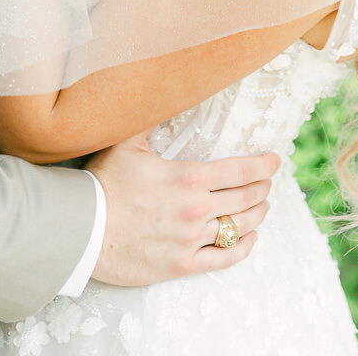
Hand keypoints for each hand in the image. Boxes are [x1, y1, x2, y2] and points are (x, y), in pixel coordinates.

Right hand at [87, 133, 278, 284]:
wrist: (82, 229)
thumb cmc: (102, 183)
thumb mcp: (127, 142)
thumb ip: (151, 119)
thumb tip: (164, 91)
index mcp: (188, 178)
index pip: (240, 170)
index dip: (263, 165)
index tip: (275, 160)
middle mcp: (196, 210)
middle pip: (246, 198)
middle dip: (262, 187)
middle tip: (267, 181)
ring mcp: (191, 240)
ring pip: (239, 228)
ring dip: (257, 215)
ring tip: (262, 206)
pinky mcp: (181, 265)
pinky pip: (224, 259)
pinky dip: (243, 248)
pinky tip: (250, 238)